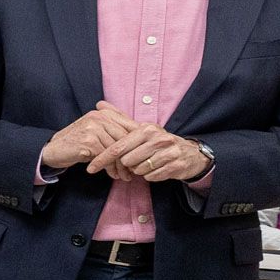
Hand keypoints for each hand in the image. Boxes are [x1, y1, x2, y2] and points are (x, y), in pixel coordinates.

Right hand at [41, 101, 137, 170]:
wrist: (52, 150)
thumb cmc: (78, 142)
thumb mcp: (97, 132)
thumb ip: (114, 131)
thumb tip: (139, 140)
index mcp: (105, 113)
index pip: (129, 126)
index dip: (137, 143)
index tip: (140, 157)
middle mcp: (99, 117)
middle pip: (124, 138)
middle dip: (130, 157)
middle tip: (133, 171)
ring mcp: (93, 128)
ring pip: (116, 149)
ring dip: (120, 166)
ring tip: (123, 176)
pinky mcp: (88, 141)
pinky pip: (105, 156)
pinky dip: (110, 168)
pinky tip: (112, 175)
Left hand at [87, 121, 209, 182]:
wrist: (188, 153)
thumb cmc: (158, 142)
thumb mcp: (140, 129)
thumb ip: (119, 118)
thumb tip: (99, 103)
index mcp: (146, 129)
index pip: (118, 146)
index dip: (102, 158)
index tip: (90, 168)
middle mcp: (158, 138)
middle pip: (127, 160)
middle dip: (127, 164)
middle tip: (135, 160)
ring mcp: (168, 152)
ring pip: (138, 170)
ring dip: (139, 170)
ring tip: (148, 162)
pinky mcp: (175, 165)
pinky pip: (151, 177)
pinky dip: (150, 175)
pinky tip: (157, 168)